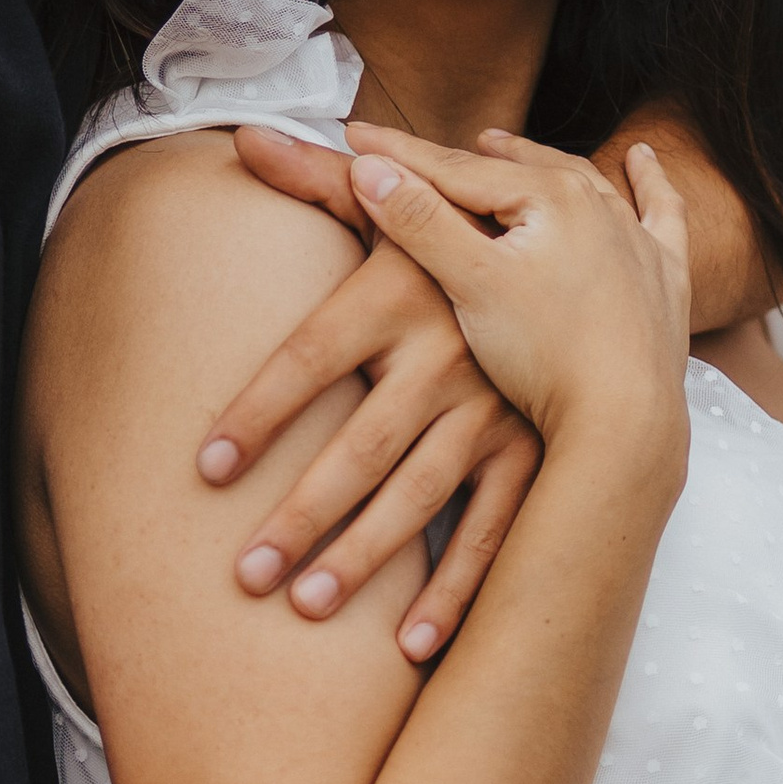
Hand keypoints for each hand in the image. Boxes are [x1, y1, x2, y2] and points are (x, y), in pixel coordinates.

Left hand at [198, 126, 541, 661]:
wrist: (579, 259)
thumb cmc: (451, 240)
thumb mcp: (392, 205)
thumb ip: (315, 179)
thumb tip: (242, 138)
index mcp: (401, 294)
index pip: (310, 358)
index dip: (257, 412)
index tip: (204, 469)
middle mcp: (449, 355)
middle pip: (360, 446)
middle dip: (301, 515)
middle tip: (240, 575)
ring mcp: (497, 409)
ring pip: (420, 497)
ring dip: (363, 559)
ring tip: (302, 610)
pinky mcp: (534, 447)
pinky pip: (494, 530)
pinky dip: (456, 590)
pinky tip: (409, 645)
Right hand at [343, 123, 689, 456]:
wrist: (626, 424)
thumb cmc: (546, 358)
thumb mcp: (470, 285)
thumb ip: (421, 222)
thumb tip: (371, 168)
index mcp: (549, 197)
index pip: (455, 169)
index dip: (398, 154)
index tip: (354, 134)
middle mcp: (598, 206)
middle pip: (516, 170)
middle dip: (462, 156)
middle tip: (417, 149)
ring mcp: (636, 241)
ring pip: (583, 181)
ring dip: (539, 161)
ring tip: (504, 146)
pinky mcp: (663, 279)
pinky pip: (661, 214)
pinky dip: (649, 183)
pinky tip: (641, 160)